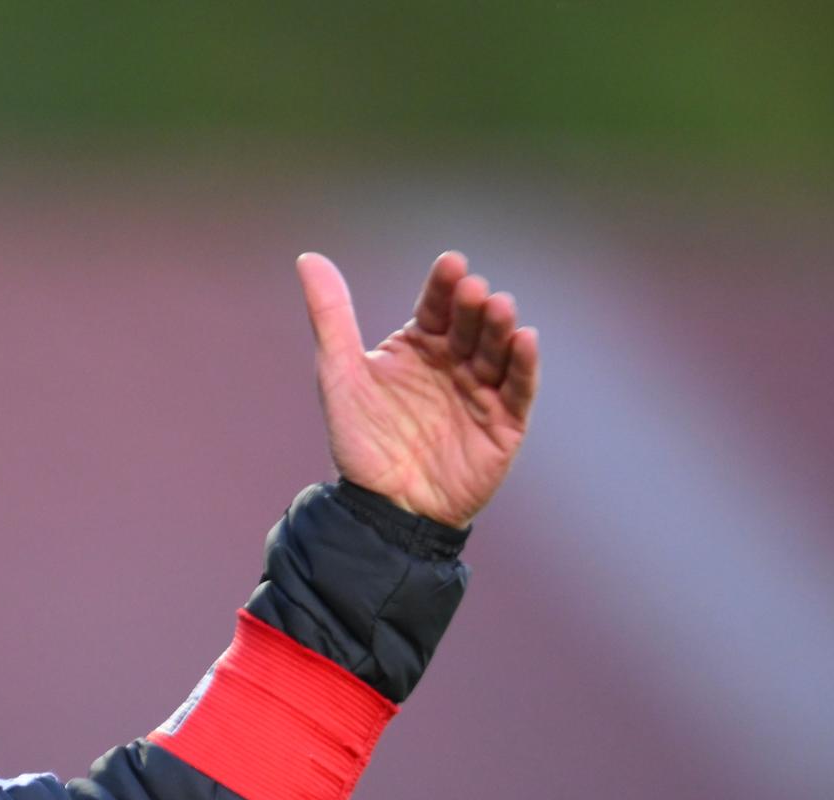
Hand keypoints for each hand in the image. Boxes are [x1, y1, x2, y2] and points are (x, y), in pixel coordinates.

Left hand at [297, 250, 538, 528]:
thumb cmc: (361, 441)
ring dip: (501, 328)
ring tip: (499, 308)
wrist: (382, 506)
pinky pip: (519, 390)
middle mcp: (454, 362)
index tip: (450, 265)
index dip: (444, 286)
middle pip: (470, 325)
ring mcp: (481, 391)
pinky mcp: (504, 423)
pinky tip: (525, 340)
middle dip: (474, 306)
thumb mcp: (339, 374)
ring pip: (497, 351)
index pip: (436, 306)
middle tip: (473, 291)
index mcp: (419, 345)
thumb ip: (330, 316)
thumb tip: (308, 258)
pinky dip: (525, 366)